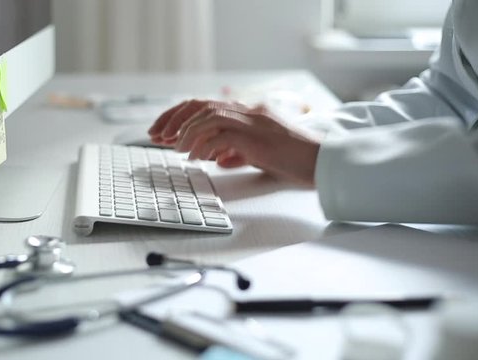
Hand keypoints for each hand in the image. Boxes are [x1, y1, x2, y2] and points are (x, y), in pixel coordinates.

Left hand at [148, 100, 320, 186]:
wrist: (322, 163)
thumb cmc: (295, 161)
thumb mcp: (260, 155)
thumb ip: (238, 152)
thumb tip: (217, 158)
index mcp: (249, 113)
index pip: (206, 105)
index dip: (180, 116)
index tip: (163, 131)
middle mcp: (249, 111)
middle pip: (200, 105)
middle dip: (173, 119)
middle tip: (155, 135)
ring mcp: (253, 120)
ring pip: (207, 115)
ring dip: (185, 131)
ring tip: (174, 147)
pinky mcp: (256, 135)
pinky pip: (220, 134)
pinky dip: (202, 144)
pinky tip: (195, 156)